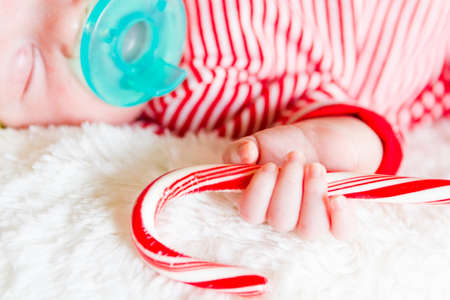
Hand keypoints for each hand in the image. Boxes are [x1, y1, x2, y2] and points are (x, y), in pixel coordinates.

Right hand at [223, 124, 357, 240]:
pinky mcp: (339, 219)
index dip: (258, 193)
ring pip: (309, 230)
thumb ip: (241, 149)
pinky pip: (342, 233)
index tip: (270, 166)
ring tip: (316, 167)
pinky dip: (341, 218)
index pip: (250, 213)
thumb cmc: (285, 145)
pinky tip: (338, 198)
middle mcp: (283, 218)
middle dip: (289, 186)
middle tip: (295, 156)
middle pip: (280, 220)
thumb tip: (245, 154)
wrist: (322, 141)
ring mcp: (312, 221)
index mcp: (258, 204)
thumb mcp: (260, 142)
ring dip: (312, 196)